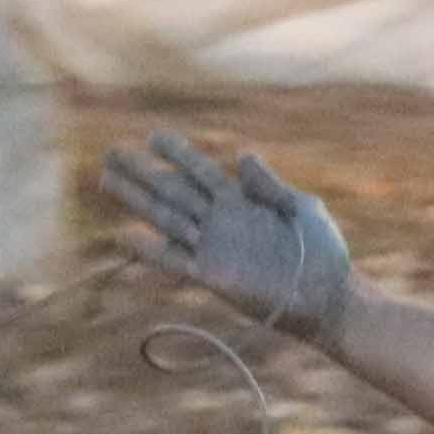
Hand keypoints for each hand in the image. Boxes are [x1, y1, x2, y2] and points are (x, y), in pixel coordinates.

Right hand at [100, 133, 353, 344]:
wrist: (326, 296)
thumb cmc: (322, 251)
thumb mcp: (301, 208)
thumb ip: (269, 185)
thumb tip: (242, 156)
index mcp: (240, 200)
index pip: (201, 170)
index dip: (177, 154)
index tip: (152, 137)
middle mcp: (219, 221)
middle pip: (173, 190)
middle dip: (142, 172)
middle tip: (111, 153)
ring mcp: (212, 248)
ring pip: (165, 218)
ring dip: (137, 201)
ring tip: (106, 181)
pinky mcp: (211, 276)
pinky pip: (173, 259)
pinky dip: (148, 249)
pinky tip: (124, 235)